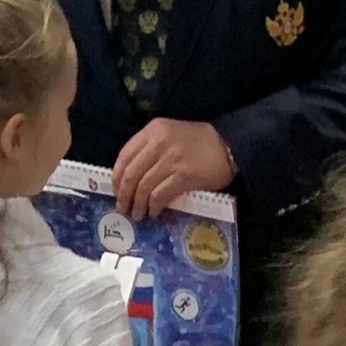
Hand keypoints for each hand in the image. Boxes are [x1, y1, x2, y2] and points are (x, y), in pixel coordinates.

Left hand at [112, 117, 233, 217]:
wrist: (229, 146)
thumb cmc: (198, 143)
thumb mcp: (169, 135)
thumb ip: (149, 150)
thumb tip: (130, 178)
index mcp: (153, 131)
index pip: (125, 156)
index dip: (116, 178)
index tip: (116, 191)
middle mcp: (159, 142)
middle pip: (131, 174)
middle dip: (124, 195)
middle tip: (124, 208)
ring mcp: (172, 159)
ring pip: (144, 186)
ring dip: (138, 204)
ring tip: (138, 214)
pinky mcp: (184, 175)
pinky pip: (161, 194)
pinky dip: (154, 206)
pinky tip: (154, 212)